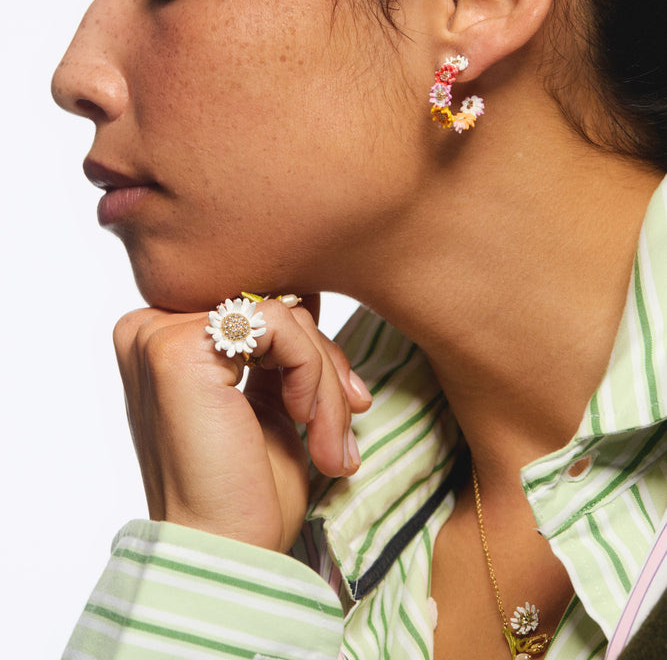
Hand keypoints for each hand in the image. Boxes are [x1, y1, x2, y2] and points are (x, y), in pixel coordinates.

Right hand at [113, 297, 371, 552]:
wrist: (225, 555)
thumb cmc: (244, 491)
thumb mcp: (267, 397)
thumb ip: (274, 343)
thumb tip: (306, 287)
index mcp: (161, 338)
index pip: (255, 305)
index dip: (307, 346)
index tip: (345, 397)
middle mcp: (148, 329)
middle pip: (269, 305)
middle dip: (323, 362)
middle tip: (350, 417)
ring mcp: (157, 335)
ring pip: (282, 315)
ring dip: (324, 381)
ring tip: (332, 442)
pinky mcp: (179, 348)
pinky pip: (280, 326)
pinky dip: (313, 374)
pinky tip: (307, 423)